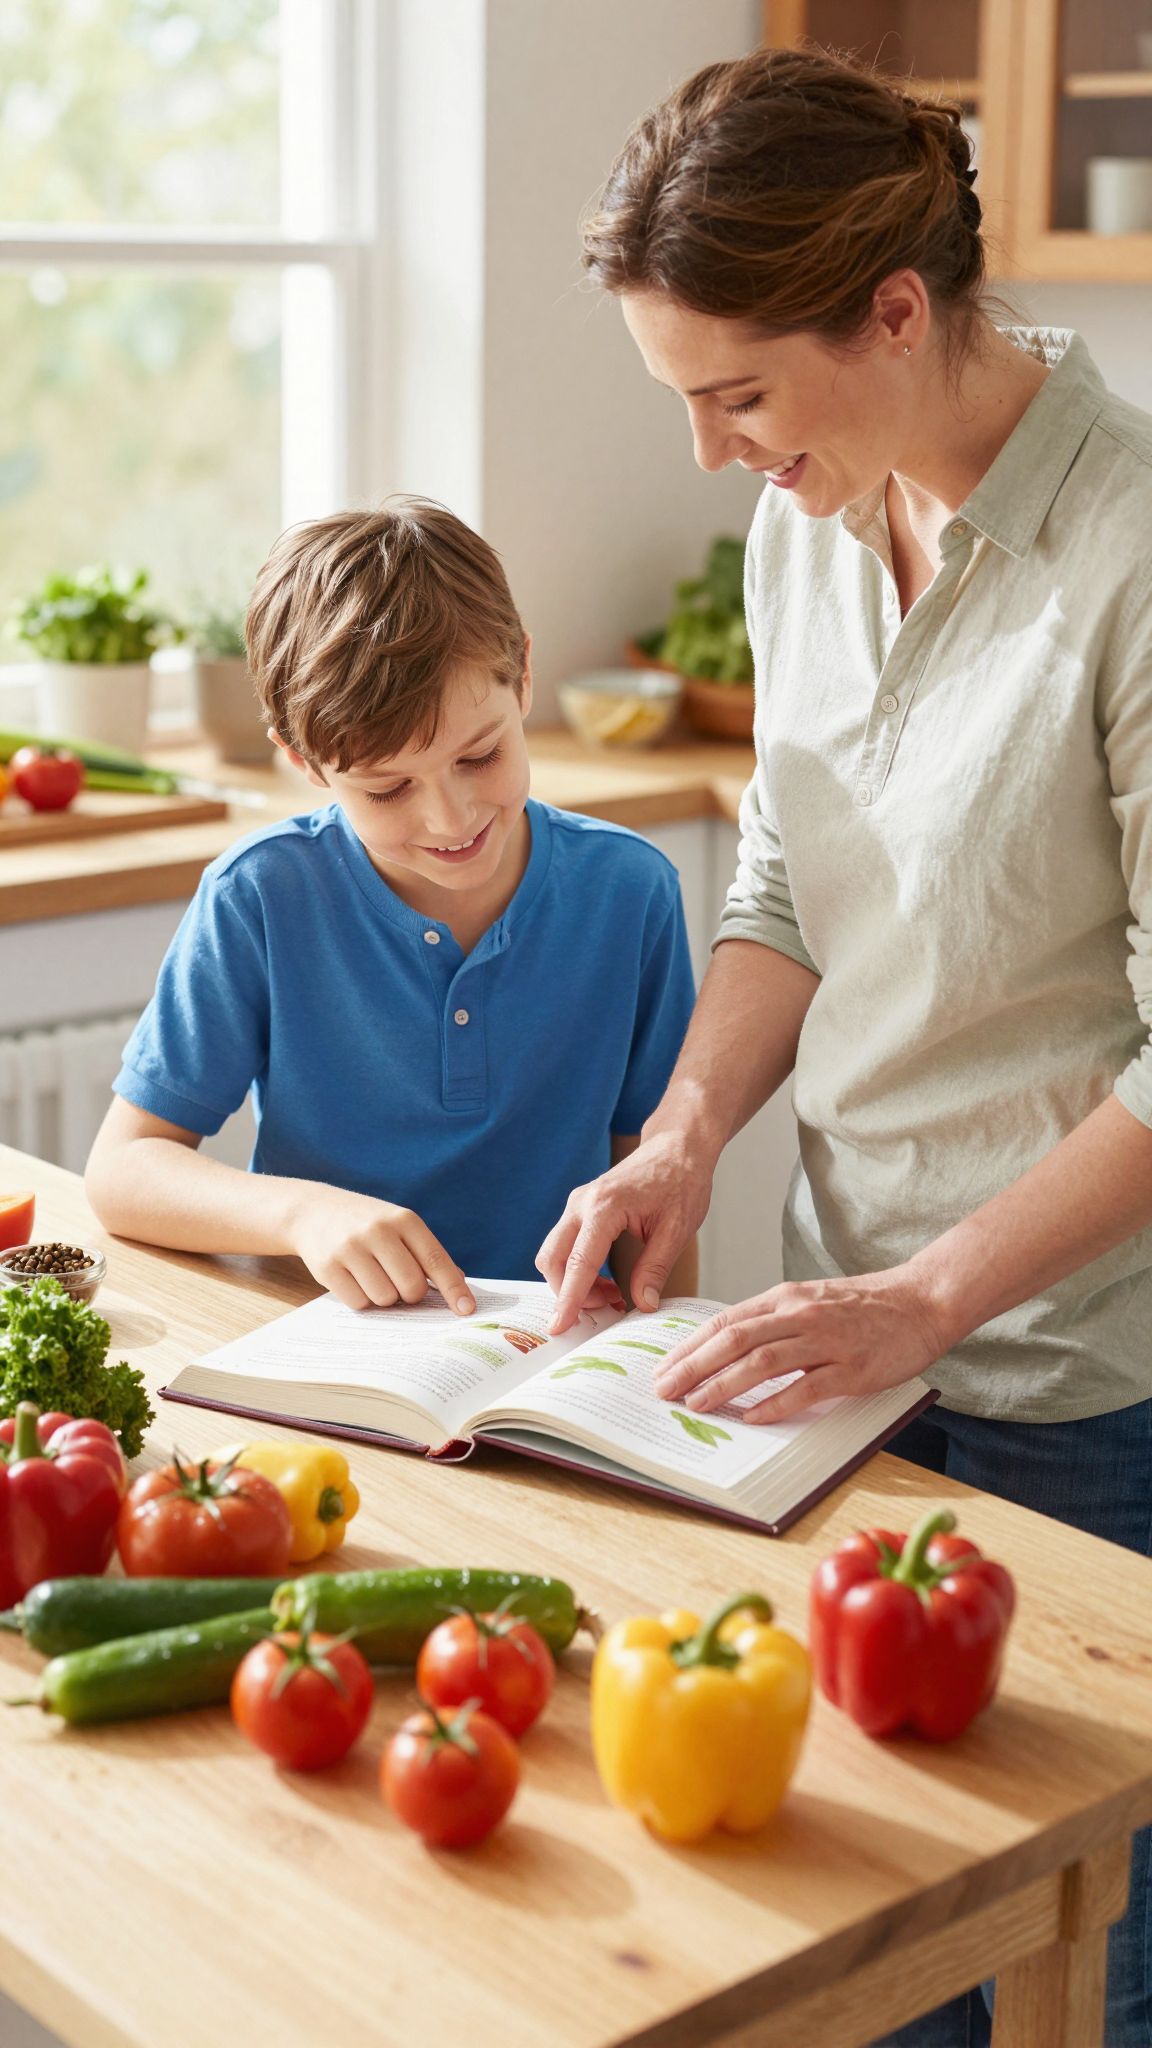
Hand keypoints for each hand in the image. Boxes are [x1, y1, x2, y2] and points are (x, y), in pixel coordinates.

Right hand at [288, 1187, 473, 1314]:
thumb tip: (460, 1285)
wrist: (313, 1211)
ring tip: (373, 1277)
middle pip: (411, 1286)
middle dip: (411, 1295)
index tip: (466, 1309)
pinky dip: (362, 1299)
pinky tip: (354, 1279)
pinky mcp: (328, 1266)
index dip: (453, 1289)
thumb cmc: (367, 1224)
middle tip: (400, 1284)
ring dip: (384, 1297)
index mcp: (404, 1220)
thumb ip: (427, 1253)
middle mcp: (378, 1231)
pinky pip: (358, 1303)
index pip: (435, 1260)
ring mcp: (351, 1248)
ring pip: (385, 1298)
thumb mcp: (399, 1225)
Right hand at [537, 1130, 713, 1333]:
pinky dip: (579, 1269)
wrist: (677, 1147)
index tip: (559, 1327)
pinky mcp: (581, 1208)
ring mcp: (578, 1204)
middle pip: (553, 1260)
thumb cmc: (680, 1180)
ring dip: (574, 1283)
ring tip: (613, 1297)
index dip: (568, 1300)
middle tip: (604, 1311)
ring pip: (556, 1254)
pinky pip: (566, 1246)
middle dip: (568, 1293)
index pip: (579, 1263)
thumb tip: (642, 1305)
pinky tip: (608, 1282)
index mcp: (605, 1208)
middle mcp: (582, 1204)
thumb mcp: (676, 1229)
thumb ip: (655, 1268)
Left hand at [653, 1267, 947, 1423]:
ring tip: (696, 1404)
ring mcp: (826, 1341)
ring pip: (762, 1361)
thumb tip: (729, 1347)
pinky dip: (775, 1403)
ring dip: (723, 1384)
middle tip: (665, 1389)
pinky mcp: (851, 1368)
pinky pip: (806, 1387)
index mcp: (786, 1298)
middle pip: (734, 1340)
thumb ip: (773, 1320)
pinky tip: (751, 1417)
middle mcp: (800, 1315)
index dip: (690, 1346)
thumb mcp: (810, 1301)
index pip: (726, 1322)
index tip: (665, 1368)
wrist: (921, 1301)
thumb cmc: (865, 1305)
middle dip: (693, 1366)